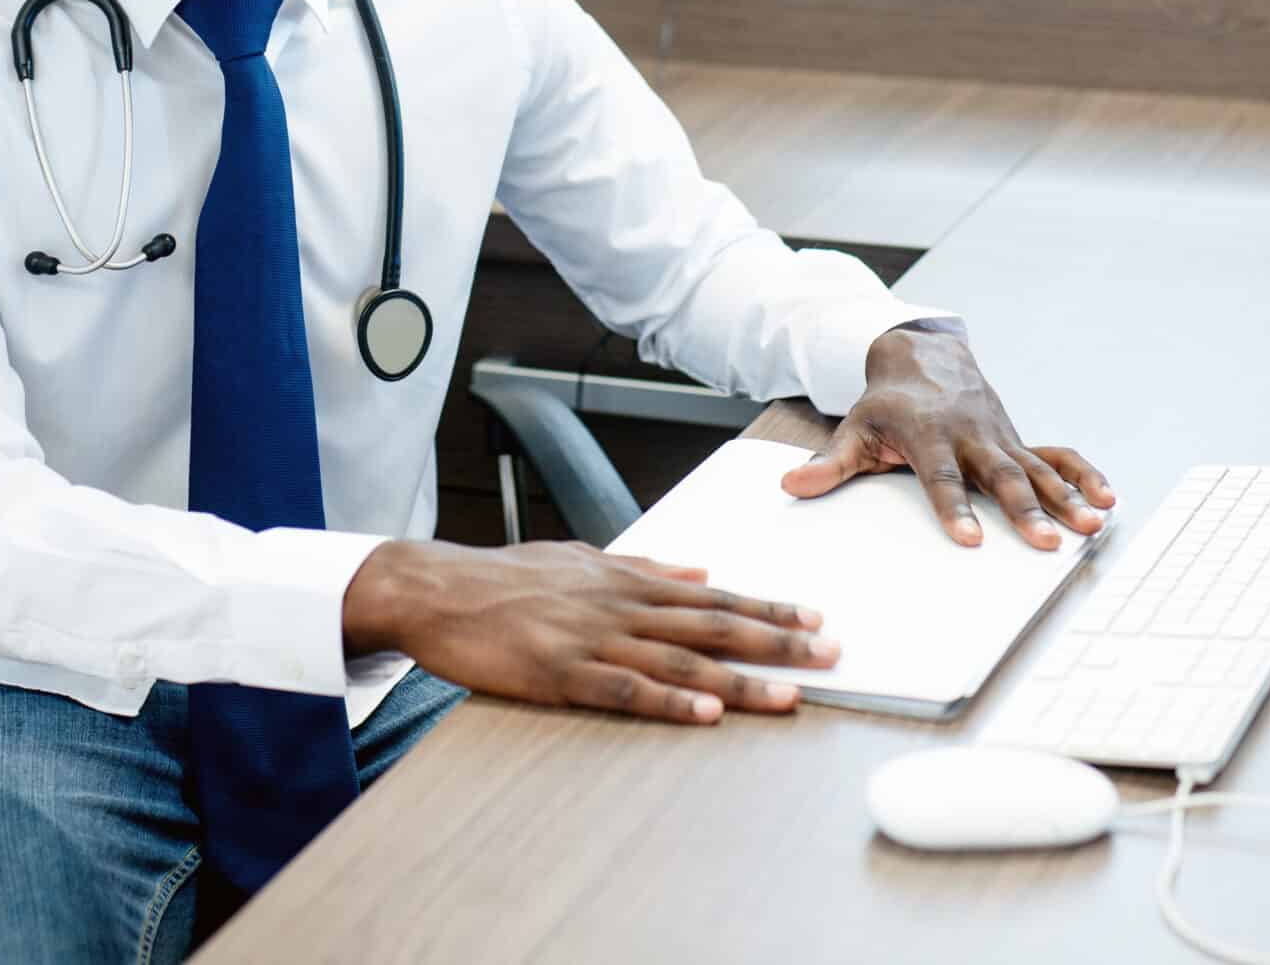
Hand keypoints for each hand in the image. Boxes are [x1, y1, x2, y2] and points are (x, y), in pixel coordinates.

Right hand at [342, 538, 839, 723]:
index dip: (767, 609)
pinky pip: (626, 689)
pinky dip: (669, 700)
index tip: (815, 618)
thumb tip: (698, 568)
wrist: (438, 589)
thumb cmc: (506, 577)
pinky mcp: (561, 672)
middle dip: (777, 642)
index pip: (714, 595)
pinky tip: (706, 711)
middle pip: (714, 624)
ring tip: (790, 694)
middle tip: (831, 654)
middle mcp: (620, 605)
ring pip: (682, 659)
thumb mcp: (581, 558)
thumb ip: (643, 566)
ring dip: (741, 678)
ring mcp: (592, 638)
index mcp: (627, 580)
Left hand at [780, 326, 1114, 547]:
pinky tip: (1107, 500)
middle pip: (1001, 476)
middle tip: (1045, 543)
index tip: (968, 540)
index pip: (942, 477)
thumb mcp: (854, 428)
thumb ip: (830, 462)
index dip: (954, 508)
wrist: (924, 356)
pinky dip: (1082, 474)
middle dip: (1025, 510)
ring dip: (1065, 498)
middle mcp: (971, 435)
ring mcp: (1000, 436)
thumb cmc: (887, 402)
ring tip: (1090, 527)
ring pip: (1037, 468)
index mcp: (929, 434)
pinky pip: (1056, 455)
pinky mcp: (1018, 438)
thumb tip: (792, 485)